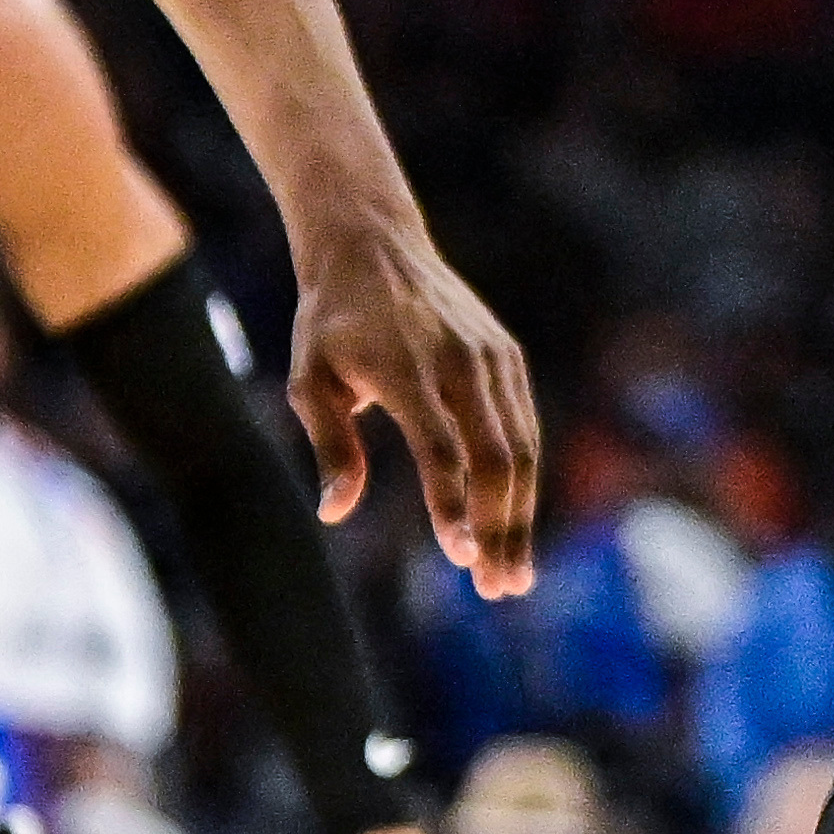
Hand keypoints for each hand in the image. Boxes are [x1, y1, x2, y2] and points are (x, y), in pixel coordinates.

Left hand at [288, 204, 539, 594]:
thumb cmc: (330, 321)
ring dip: (521, 516)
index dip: (453, 507)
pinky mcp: (507, 357)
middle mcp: (460, 362)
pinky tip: (516, 522)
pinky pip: (524, 428)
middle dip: (502, 529)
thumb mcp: (308, 379)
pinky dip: (525, 480)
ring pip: (522, 449)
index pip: (441, 449)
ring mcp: (492, 358)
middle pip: (496, 458)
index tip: (462, 558)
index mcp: (407, 368)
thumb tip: (335, 513)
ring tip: (512, 575)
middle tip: (497, 589)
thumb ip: (329, 445)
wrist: (372, 244)